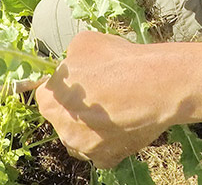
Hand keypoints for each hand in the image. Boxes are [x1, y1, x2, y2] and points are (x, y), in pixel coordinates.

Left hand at [35, 31, 201, 168]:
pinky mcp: (106, 159)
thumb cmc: (118, 60)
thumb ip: (70, 58)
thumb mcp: (85, 43)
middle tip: (102, 92)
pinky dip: (111, 139)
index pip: (47, 94)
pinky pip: (103, 150)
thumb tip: (72, 64)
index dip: (64, 87)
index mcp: (50, 100)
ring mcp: (83, 147)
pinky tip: (125, 121)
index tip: (81, 82)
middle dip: (78, 107)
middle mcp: (61, 128)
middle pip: (65, 117)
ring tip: (117, 106)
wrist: (154, 85)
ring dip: (93, 125)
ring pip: (83, 136)